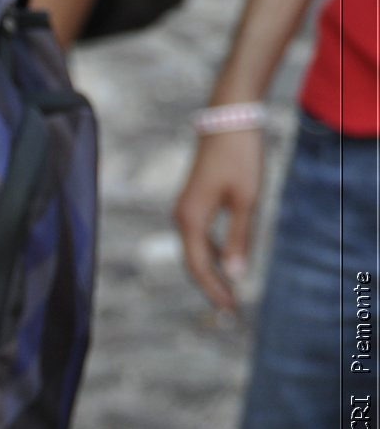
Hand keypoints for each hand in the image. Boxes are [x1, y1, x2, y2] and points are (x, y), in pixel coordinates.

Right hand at [174, 127, 264, 312]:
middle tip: (232, 307)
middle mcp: (181, 217)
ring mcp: (185, 210)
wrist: (228, 120)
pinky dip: (211, 252)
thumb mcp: (246, 200)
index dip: (214, 289)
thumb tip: (235, 274)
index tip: (231, 308)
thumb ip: (240, 238)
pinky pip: (199, 236)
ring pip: (196, 250)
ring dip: (212, 270)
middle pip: (193, 262)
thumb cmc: (240, 158)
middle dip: (211, 285)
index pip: (198, 266)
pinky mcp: (193, 202)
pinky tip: (226, 260)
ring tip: (230, 289)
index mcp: (191, 220)